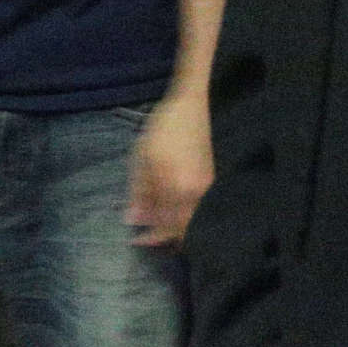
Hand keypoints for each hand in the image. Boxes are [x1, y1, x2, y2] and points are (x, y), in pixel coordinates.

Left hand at [126, 86, 212, 247]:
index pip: (164, 226)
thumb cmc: (163, 128)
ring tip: (159, 228)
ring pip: (194, 222)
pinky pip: (201, 210)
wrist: (192, 106)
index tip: (135, 240)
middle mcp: (196, 193)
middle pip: (181, 230)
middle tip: (146, 237)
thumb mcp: (142, 156)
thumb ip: (139, 191)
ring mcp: (208, 189)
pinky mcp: (213, 183)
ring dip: (176, 230)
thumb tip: (133, 220)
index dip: (149, 237)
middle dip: (163, 237)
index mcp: (176, 187)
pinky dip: (189, 218)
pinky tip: (176, 214)